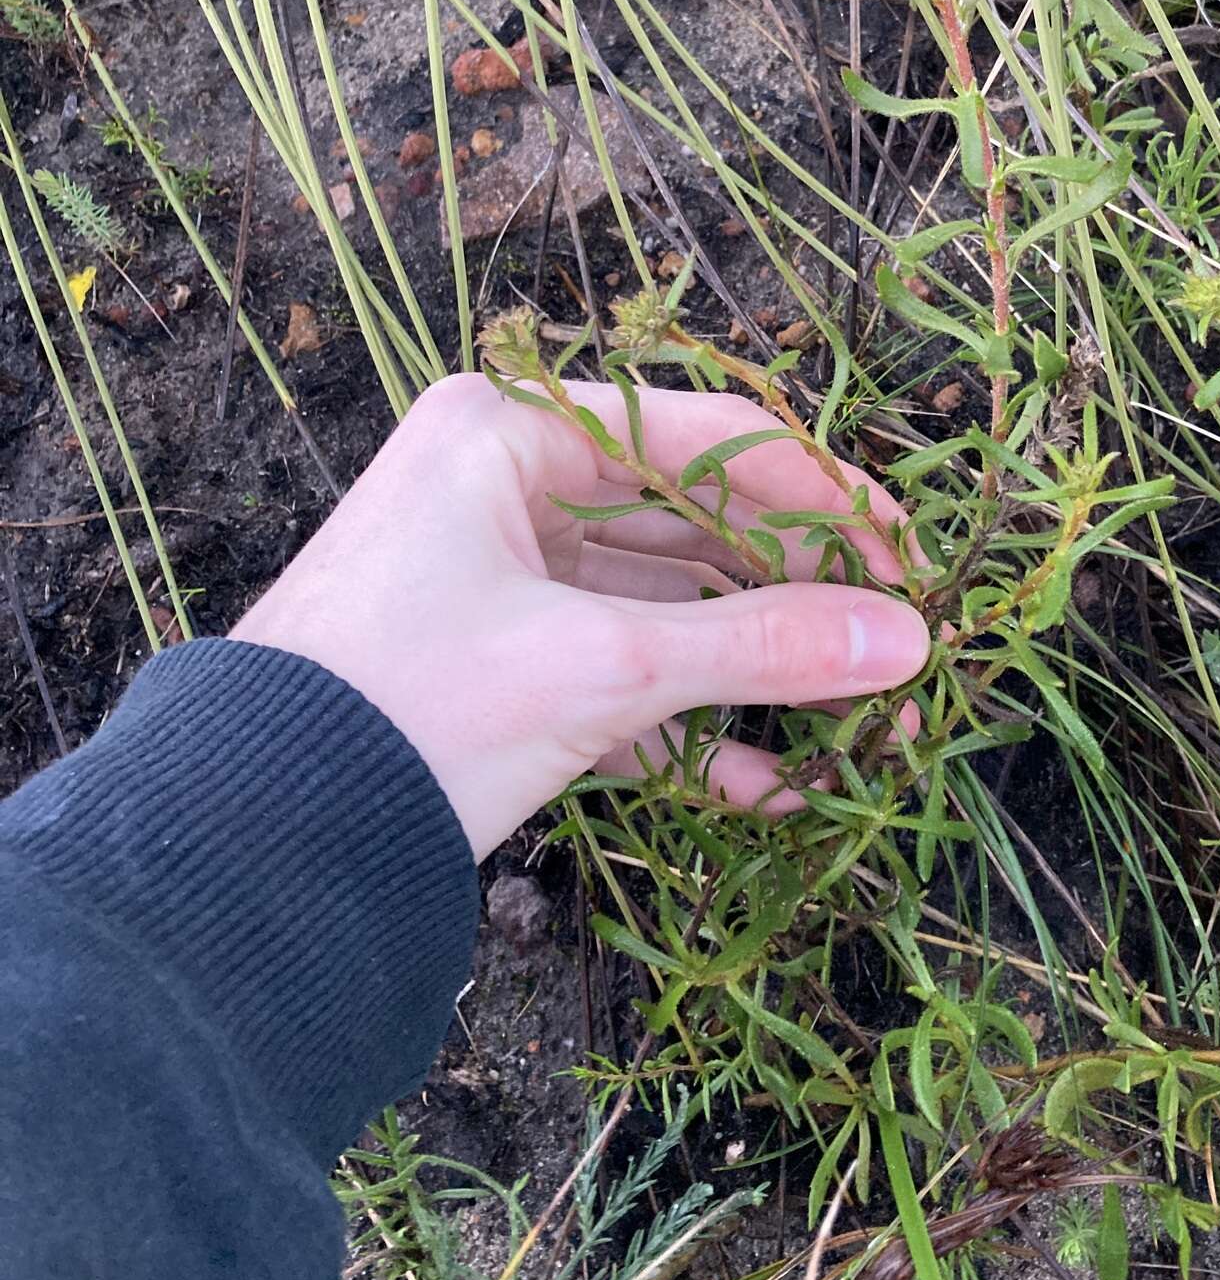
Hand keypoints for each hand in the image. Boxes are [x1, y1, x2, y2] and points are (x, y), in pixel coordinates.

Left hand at [232, 373, 931, 858]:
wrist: (246, 846)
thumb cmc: (415, 710)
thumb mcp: (603, 669)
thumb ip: (764, 647)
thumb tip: (910, 641)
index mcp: (510, 433)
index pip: (707, 440)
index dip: (822, 498)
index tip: (912, 559)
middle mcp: (503, 483)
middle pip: (693, 527)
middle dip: (796, 603)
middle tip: (899, 655)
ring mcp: (495, 574)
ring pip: (662, 608)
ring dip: (754, 674)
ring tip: (861, 732)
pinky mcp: (492, 662)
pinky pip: (615, 672)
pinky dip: (686, 724)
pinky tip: (771, 784)